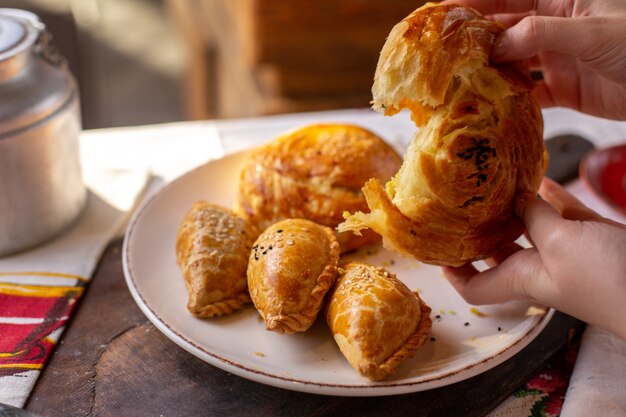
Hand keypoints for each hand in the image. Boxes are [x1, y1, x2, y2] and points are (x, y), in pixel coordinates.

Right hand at [441, 0, 625, 119]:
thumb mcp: (592, 31)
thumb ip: (542, 33)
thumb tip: (497, 42)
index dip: (473, 0)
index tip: (442, 12)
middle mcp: (553, 26)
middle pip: (503, 27)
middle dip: (473, 38)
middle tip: (441, 53)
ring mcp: (556, 57)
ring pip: (510, 61)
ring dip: (486, 70)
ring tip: (457, 80)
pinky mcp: (563, 88)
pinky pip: (527, 92)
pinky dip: (509, 98)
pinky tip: (491, 103)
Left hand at [443, 178, 625, 339]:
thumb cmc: (606, 277)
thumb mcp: (559, 243)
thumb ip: (533, 218)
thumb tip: (515, 198)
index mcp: (522, 278)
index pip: (474, 287)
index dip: (451, 273)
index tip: (433, 248)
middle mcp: (539, 268)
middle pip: (497, 251)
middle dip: (480, 228)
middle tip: (461, 200)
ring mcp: (567, 253)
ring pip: (531, 228)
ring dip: (516, 207)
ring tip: (495, 179)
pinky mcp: (593, 238)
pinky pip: (564, 215)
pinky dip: (552, 197)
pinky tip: (540, 175)